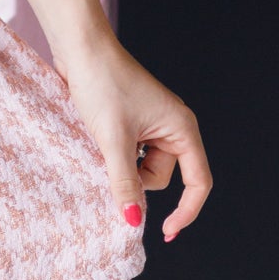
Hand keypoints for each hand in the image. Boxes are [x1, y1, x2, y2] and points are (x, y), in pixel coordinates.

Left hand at [54, 29, 211, 241]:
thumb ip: (125, 183)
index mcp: (182, 128)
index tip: (165, 232)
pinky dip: (113, 155)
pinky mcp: (131, 121)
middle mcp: (173, 126)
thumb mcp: (113, 139)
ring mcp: (152, 123)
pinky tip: (96, 141)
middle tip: (108, 159)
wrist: (80, 47)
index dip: (185, 211)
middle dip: (135, 178)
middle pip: (162, 176)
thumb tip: (133, 221)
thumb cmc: (103, 84)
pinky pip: (128, 153)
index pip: (198, 182)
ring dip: (120, 166)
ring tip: (99, 142)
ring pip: (141, 167)